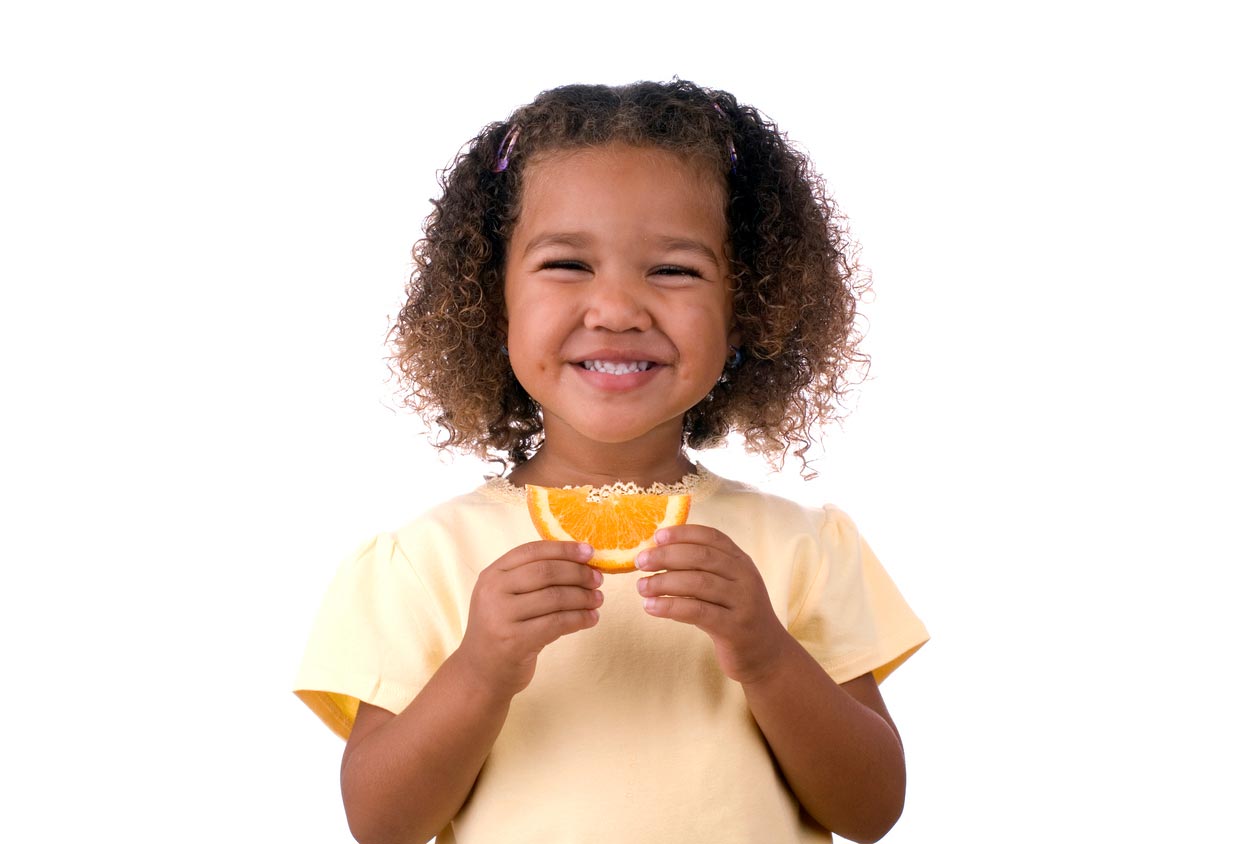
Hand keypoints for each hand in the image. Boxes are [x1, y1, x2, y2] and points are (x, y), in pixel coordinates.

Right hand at [458, 541, 602, 697]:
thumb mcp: (505, 597)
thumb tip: (579, 562)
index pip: (532, 551)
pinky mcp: (515, 641)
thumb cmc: (501, 630)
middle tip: (597, 579)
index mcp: (492, 574)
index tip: (589, 552)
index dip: (563, 549)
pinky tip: (591, 619)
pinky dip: (579, 619)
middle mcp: (493, 592)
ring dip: (583, 597)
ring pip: (555, 597)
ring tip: (597, 600)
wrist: (479, 674)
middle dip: (578, 573)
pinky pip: (557, 623)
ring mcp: (501, 617)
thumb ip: (531, 579)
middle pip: (546, 572)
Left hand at [635, 525, 790, 684]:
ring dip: (663, 582)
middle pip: (702, 556)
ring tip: (641, 587)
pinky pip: (697, 612)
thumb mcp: (726, 587)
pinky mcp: (734, 628)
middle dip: (666, 556)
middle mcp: (745, 578)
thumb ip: (702, 571)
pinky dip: (670, 607)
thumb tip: (658, 554)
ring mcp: (743, 602)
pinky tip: (651, 607)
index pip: (712, 537)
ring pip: (698, 583)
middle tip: (640, 562)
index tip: (657, 536)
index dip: (683, 533)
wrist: (767, 655)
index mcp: (741, 562)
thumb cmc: (735, 616)